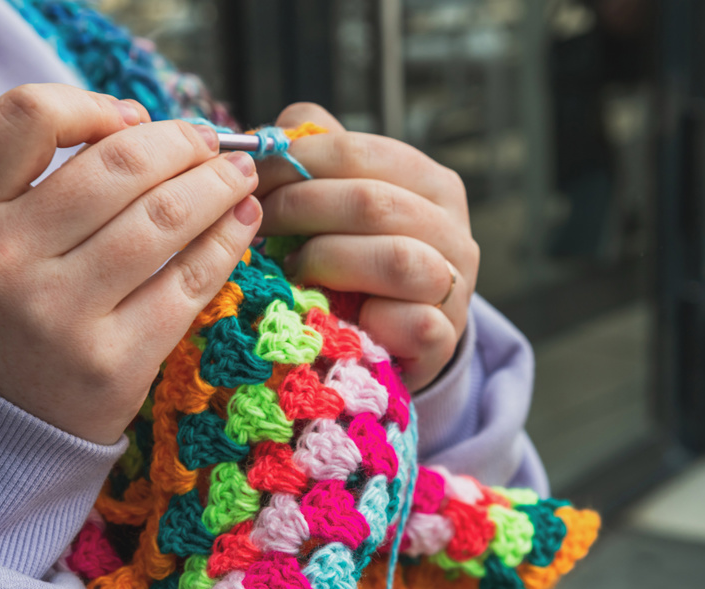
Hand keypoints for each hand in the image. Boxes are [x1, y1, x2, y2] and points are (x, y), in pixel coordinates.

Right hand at [0, 84, 260, 443]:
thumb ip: (29, 180)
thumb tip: (137, 129)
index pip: (24, 119)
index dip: (90, 104)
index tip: (129, 118)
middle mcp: (6, 261)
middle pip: (117, 167)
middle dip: (180, 143)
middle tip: (209, 142)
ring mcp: (62, 316)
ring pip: (163, 220)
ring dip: (217, 185)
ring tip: (238, 174)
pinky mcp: (114, 364)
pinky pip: (187, 283)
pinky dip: (226, 243)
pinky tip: (243, 222)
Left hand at [255, 104, 478, 391]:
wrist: (399, 337)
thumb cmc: (359, 264)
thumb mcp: (342, 205)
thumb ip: (314, 162)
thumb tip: (267, 136)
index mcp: (428, 183)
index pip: (358, 152)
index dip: (296, 162)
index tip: (250, 180)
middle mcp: (451, 229)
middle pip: (372, 202)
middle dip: (300, 209)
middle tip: (258, 224)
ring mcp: (454, 284)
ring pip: (396, 258)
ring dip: (329, 261)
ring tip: (291, 269)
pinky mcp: (445, 337)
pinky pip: (411, 322)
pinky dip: (367, 317)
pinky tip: (332, 314)